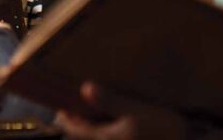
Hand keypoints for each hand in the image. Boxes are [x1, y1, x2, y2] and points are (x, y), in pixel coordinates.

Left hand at [56, 82, 188, 139]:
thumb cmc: (163, 130)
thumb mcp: (136, 111)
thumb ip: (109, 100)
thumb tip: (85, 88)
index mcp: (103, 139)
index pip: (72, 128)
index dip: (64, 115)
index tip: (60, 101)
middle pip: (83, 134)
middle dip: (77, 119)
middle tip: (76, 99)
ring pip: (97, 135)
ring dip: (92, 123)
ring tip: (93, 104)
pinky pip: (110, 136)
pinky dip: (105, 127)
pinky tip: (113, 116)